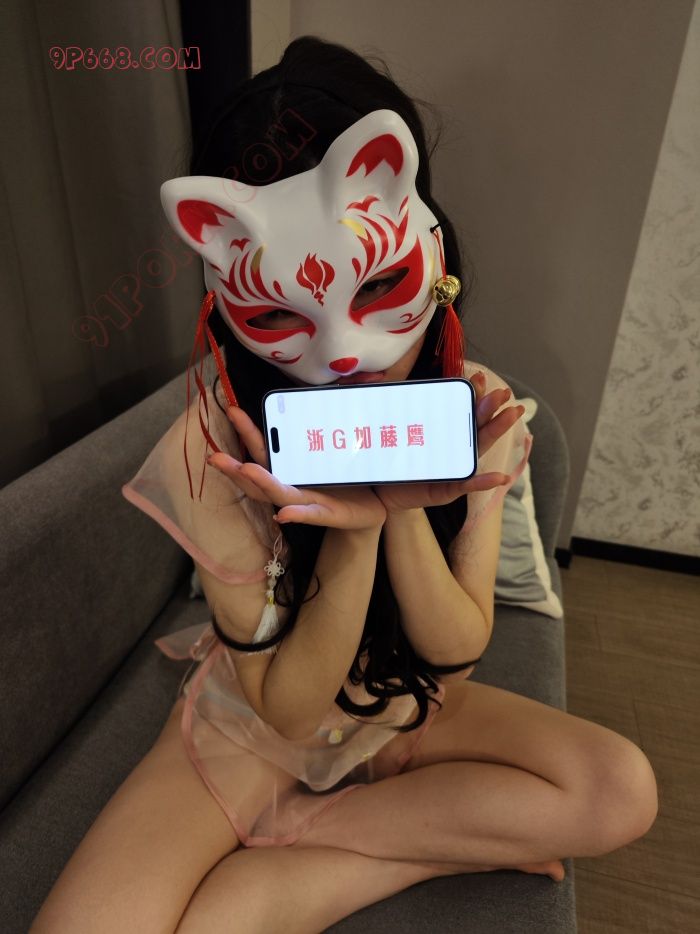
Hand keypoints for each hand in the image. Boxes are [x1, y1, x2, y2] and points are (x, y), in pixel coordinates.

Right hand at [206, 405, 386, 531]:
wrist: (376, 506)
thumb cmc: (355, 473)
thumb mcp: (351, 438)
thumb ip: (353, 410)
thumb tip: (368, 377)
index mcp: (292, 467)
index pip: (264, 449)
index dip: (247, 432)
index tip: (232, 411)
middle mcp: (294, 485)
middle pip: (258, 477)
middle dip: (235, 467)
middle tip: (214, 456)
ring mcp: (310, 501)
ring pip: (279, 494)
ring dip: (262, 483)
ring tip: (246, 470)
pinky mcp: (330, 514)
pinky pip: (311, 515)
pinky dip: (297, 514)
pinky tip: (283, 514)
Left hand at [372, 371, 525, 513]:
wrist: (377, 490)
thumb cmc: (385, 457)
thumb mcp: (386, 426)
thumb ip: (382, 403)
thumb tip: (378, 378)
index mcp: (443, 431)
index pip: (460, 408)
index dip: (472, 393)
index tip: (480, 378)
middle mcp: (453, 448)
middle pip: (476, 424)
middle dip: (491, 407)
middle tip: (504, 392)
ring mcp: (453, 468)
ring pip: (478, 448)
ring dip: (496, 431)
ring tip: (511, 415)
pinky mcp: (446, 490)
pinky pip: (467, 485)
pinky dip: (483, 482)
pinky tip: (501, 477)